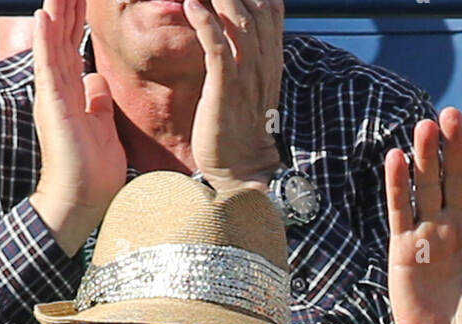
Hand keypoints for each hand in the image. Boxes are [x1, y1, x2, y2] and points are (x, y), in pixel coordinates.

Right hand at [29, 0, 126, 255]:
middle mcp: (59, 88)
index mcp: (72, 91)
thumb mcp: (102, 126)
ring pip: (53, 42)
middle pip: (61, 35)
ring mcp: (54, 94)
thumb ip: (97, 101)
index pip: (72, 44)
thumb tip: (97, 79)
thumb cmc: (92, 171)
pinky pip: (48, 66)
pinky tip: (43, 14)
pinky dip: (45, 40)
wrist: (82, 200)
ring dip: (55, 10)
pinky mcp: (54, 105)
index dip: (76, 17)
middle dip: (67, 5)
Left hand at [184, 0, 284, 190]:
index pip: (272, 7)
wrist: (242, 168)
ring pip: (238, 22)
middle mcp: (262, 63)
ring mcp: (246, 76)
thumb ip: (248, 54)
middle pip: (255, 6)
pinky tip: (189, 5)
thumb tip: (233, 27)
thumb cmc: (239, 126)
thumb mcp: (250, 84)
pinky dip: (204, 24)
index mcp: (270, 58)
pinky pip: (218, 49)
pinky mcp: (225, 90)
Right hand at [385, 107, 461, 323]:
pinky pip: (400, 210)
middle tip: (450, 115)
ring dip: (425, 157)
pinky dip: (397, 185)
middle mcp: (456, 226)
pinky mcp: (404, 247)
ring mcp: (429, 234)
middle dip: (453, 146)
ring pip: (427, 186)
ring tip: (425, 128)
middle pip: (454, 176)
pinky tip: (396, 158)